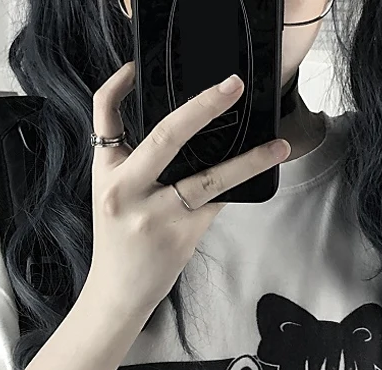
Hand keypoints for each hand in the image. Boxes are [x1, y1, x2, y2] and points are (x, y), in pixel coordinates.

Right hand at [85, 62, 290, 318]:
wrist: (118, 292)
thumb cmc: (119, 242)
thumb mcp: (113, 196)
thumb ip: (135, 165)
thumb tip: (186, 134)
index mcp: (107, 173)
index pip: (104, 115)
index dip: (118, 84)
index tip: (136, 66)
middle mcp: (127, 190)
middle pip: (166, 136)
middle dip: (203, 107)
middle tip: (233, 87)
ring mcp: (156, 214)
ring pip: (208, 178)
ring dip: (248, 161)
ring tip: (277, 148)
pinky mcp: (181, 236)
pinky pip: (216, 204)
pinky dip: (236, 188)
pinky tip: (259, 176)